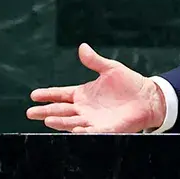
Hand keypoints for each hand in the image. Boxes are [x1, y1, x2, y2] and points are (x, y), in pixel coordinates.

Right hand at [26, 43, 165, 133]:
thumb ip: (94, 61)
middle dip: (45, 111)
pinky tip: (75, 129)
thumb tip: (82, 47)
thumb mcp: (110, 69)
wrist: (148, 97)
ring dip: (60, 122)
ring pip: (72, 122)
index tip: (33, 95)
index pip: (60, 95)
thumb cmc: (129, 83)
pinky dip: (83, 131)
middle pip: (61, 110)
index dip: (47, 95)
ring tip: (48, 119)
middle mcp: (84, 109)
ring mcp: (93, 119)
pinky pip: (92, 131)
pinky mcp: (106, 128)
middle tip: (31, 112)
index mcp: (83, 94)